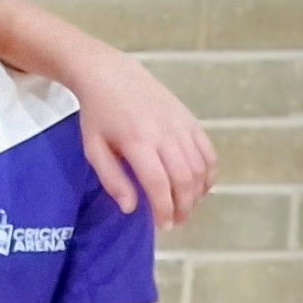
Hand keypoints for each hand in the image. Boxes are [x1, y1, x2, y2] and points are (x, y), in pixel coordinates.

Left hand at [75, 56, 214, 227]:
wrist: (113, 76)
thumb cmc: (98, 116)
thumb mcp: (93, 149)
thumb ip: (112, 180)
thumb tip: (131, 208)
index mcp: (138, 143)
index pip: (159, 184)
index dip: (164, 209)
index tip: (163, 226)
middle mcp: (165, 135)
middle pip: (185, 179)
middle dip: (183, 206)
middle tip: (176, 222)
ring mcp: (182, 126)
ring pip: (200, 167)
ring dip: (197, 193)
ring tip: (186, 208)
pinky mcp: (192, 120)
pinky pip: (208, 152)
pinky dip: (209, 173)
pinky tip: (201, 187)